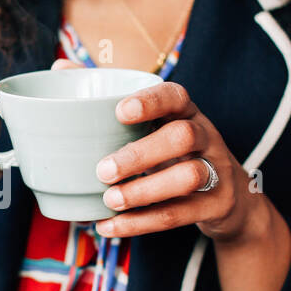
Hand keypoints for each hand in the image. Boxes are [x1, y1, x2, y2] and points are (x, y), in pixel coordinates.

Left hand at [80, 64, 268, 242]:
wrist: (230, 198)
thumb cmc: (174, 152)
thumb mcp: (154, 123)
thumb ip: (109, 96)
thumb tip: (61, 65)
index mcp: (186, 112)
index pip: (175, 96)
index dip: (150, 101)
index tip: (120, 111)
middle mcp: (206, 136)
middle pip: (182, 137)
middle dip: (141, 154)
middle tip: (102, 170)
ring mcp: (217, 171)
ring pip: (188, 177)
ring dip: (144, 190)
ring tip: (109, 200)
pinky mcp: (216, 205)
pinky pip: (181, 214)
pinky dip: (141, 223)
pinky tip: (109, 226)